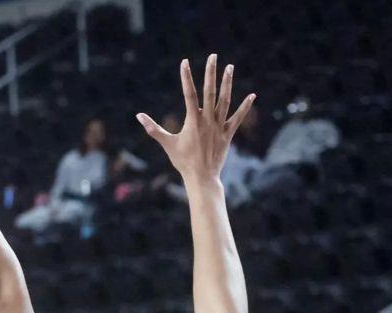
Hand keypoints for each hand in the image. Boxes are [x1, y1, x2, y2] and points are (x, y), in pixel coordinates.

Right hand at [137, 55, 255, 183]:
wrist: (201, 176)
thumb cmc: (182, 161)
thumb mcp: (167, 143)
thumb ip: (153, 128)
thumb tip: (138, 116)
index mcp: (193, 120)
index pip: (188, 94)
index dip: (186, 77)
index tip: (184, 62)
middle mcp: (207, 120)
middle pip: (210, 92)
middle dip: (211, 72)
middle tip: (213, 56)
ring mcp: (219, 126)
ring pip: (225, 100)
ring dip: (227, 83)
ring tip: (230, 67)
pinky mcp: (228, 134)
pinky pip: (238, 117)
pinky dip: (245, 107)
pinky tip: (252, 95)